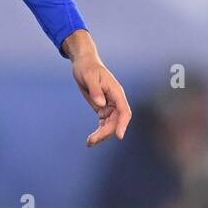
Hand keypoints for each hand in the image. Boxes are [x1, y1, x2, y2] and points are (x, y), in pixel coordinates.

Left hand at [62, 32, 131, 146]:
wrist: (84, 64)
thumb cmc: (87, 68)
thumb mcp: (89, 77)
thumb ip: (95, 90)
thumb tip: (100, 105)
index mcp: (116, 92)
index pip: (124, 111)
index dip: (123, 124)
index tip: (119, 136)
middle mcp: (115, 100)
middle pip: (116, 121)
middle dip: (106, 132)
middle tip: (92, 141)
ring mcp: (110, 105)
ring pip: (110, 124)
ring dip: (102, 135)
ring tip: (89, 143)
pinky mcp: (102, 108)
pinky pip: (104, 123)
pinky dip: (99, 132)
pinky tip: (91, 140)